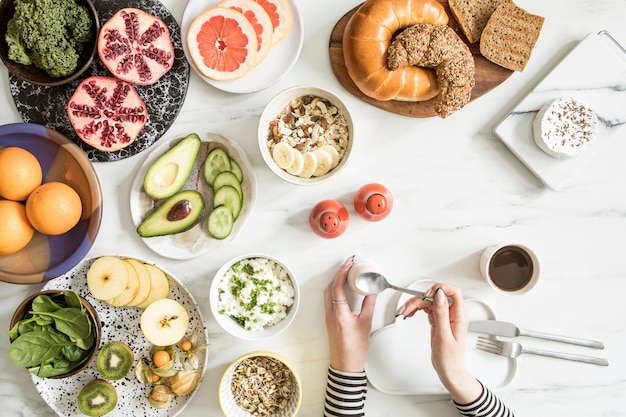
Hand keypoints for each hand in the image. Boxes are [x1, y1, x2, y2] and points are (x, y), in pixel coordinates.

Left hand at [324, 256, 376, 372]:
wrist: (346, 365)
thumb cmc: (355, 349)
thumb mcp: (366, 324)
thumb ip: (369, 305)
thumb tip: (371, 291)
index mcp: (339, 314)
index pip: (337, 288)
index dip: (342, 273)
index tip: (349, 265)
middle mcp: (331, 314)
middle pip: (330, 288)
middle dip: (338, 274)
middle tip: (348, 266)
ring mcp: (328, 317)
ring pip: (328, 294)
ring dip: (335, 281)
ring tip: (346, 274)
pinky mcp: (329, 321)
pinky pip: (329, 300)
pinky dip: (335, 290)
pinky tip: (343, 289)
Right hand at [399, 284, 481, 403]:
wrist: (449, 370)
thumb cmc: (449, 358)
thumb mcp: (444, 336)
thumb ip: (441, 314)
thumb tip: (440, 296)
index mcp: (459, 316)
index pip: (454, 292)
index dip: (440, 289)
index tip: (427, 295)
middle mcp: (453, 314)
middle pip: (436, 296)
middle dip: (420, 299)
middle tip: (407, 309)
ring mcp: (445, 316)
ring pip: (429, 302)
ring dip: (415, 304)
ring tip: (404, 313)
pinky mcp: (438, 320)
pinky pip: (427, 309)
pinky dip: (416, 309)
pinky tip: (410, 314)